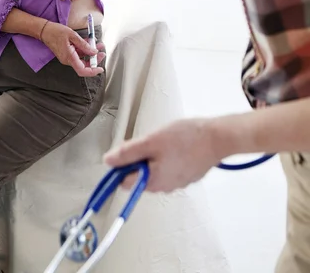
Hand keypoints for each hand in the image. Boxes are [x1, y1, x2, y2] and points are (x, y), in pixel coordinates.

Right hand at [40, 21, 105, 76]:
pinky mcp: (67, 54)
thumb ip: (84, 45)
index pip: (82, 70)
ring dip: (91, 52)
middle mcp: (68, 60)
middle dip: (95, 58)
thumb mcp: (72, 35)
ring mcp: (67, 57)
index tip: (100, 69)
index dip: (93, 71)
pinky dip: (85, 49)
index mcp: (69, 57)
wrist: (44, 30)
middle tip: (102, 50)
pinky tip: (89, 42)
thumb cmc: (56, 32)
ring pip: (82, 58)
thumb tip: (94, 52)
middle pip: (84, 65)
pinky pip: (78, 54)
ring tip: (98, 43)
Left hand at [104, 118, 221, 192]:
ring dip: (155, 157)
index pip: (124, 181)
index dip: (122, 164)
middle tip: (151, 141)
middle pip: (139, 176)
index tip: (130, 149)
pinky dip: (169, 158)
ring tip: (166, 141)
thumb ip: (128, 152)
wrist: (218, 138)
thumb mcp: (152, 141)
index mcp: (152, 181)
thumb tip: (108, 161)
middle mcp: (164, 187)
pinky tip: (177, 145)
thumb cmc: (186, 138)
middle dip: (140, 159)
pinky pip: (170, 168)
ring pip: (155, 171)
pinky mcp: (188, 176)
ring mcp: (178, 183)